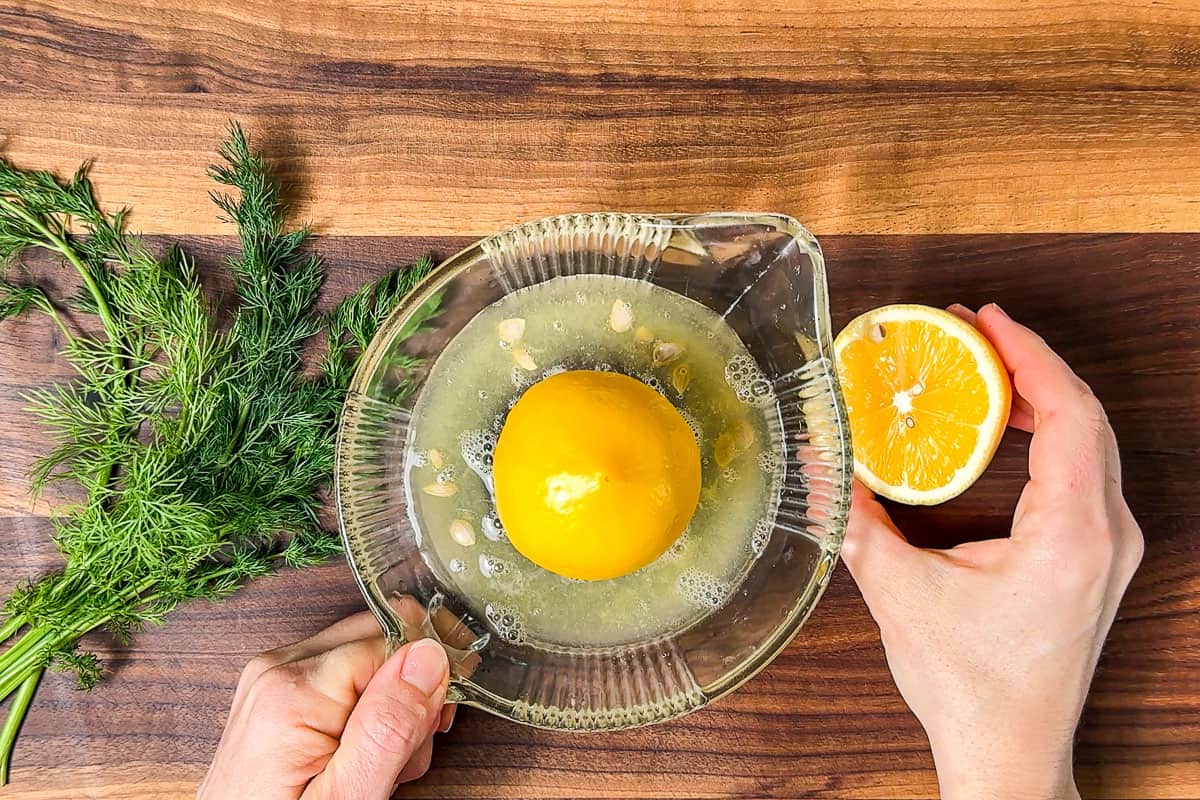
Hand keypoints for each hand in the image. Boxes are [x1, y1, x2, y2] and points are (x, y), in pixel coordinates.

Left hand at [198, 611, 453, 799]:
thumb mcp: (348, 797)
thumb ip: (389, 726)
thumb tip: (428, 658)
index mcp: (294, 691)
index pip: (394, 644)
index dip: (421, 688)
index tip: (418, 732)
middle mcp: (278, 669)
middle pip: (381, 641)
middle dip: (407, 694)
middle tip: (396, 754)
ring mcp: (274, 675)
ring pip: (369, 655)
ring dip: (389, 706)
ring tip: (374, 764)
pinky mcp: (279, 687)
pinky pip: (346, 671)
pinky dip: (365, 709)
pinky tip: (357, 751)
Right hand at [841, 303, 1142, 799]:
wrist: (1009, 749)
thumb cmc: (970, 685)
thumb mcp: (900, 595)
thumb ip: (852, 522)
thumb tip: (814, 462)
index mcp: (1071, 536)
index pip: (1070, 415)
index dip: (1030, 356)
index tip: (986, 320)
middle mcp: (1107, 535)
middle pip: (1088, 417)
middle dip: (1030, 363)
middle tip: (972, 330)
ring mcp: (1111, 547)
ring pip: (1092, 442)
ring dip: (1042, 395)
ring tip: (986, 364)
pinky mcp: (1098, 557)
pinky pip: (1086, 470)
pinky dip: (1050, 432)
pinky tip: (1007, 423)